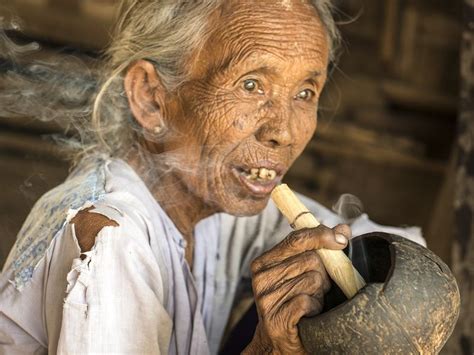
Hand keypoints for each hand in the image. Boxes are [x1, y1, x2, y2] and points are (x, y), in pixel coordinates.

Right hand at [243, 224, 350, 353]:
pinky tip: (308, 315)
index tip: (341, 240)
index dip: (321, 235)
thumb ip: (321, 248)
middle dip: (322, 275)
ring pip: (312, 280)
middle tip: (316, 289)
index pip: (296, 238)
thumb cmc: (295, 302)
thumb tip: (343, 229)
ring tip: (310, 303)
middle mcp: (261, 277)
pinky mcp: (276, 318)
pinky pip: (308, 301)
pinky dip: (315, 308)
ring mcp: (266, 298)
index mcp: (264, 262)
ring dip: (319, 294)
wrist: (279, 342)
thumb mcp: (305, 272)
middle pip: (310, 260)